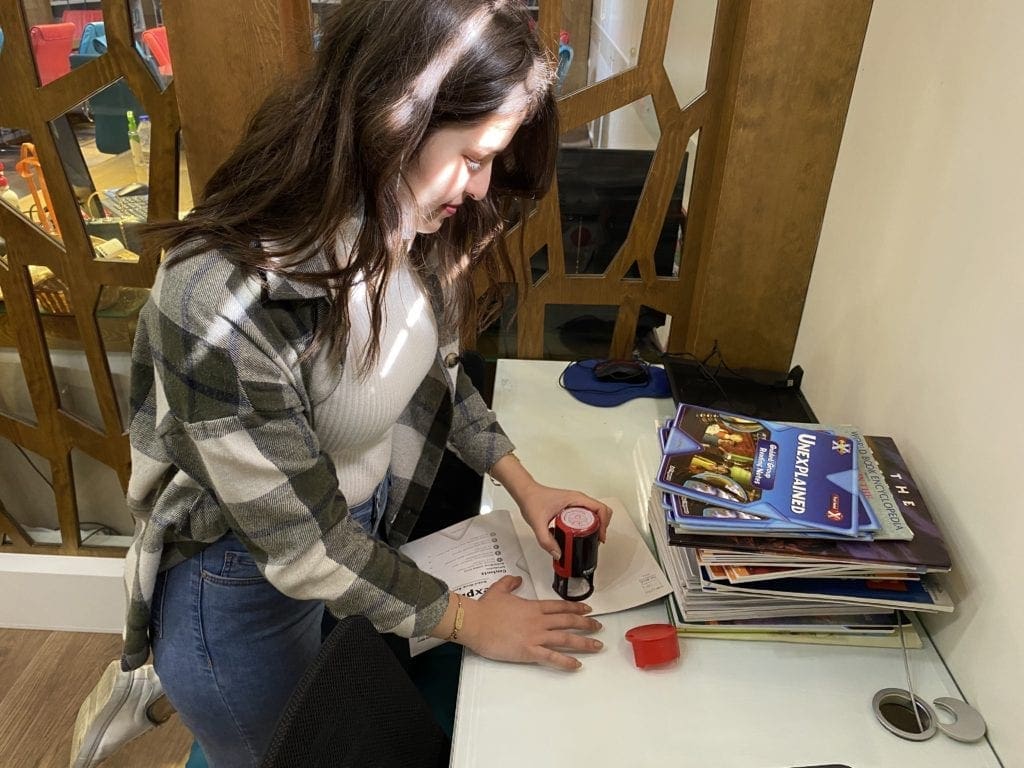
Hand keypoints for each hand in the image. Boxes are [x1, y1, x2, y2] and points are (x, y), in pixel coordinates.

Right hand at [459, 576, 603, 669]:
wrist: (474, 622)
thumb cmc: (485, 609)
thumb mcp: (499, 589)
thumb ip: (511, 583)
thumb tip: (518, 579)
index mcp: (533, 607)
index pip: (560, 606)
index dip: (576, 607)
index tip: (588, 609)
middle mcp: (539, 621)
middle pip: (568, 621)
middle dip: (587, 624)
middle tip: (599, 626)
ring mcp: (535, 636)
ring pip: (566, 639)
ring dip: (584, 642)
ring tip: (597, 646)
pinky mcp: (529, 651)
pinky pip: (552, 657)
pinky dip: (566, 661)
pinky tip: (577, 665)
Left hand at [516, 482, 611, 558]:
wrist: (526, 493)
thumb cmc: (532, 500)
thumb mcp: (538, 523)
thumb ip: (546, 540)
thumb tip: (558, 553)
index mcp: (575, 499)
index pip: (600, 509)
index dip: (604, 524)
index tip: (599, 536)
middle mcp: (578, 500)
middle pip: (602, 512)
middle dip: (603, 527)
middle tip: (595, 540)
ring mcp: (576, 503)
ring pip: (596, 514)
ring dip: (597, 527)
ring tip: (589, 539)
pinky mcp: (572, 507)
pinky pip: (587, 516)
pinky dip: (589, 525)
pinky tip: (580, 535)